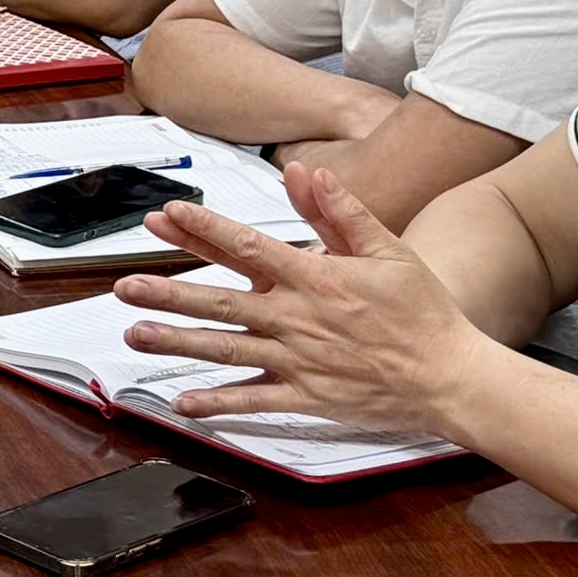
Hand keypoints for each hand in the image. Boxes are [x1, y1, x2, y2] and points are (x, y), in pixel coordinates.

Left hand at [110, 163, 483, 432]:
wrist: (453, 376)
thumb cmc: (423, 311)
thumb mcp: (387, 250)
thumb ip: (340, 212)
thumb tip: (303, 172)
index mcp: (314, 277)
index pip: (247, 247)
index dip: (204, 229)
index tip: (167, 215)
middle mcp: (297, 318)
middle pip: (220, 301)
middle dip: (168, 291)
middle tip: (123, 286)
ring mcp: (299, 361)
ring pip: (226, 349)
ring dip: (177, 342)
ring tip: (134, 335)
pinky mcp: (308, 397)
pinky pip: (255, 402)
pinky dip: (218, 405)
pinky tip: (183, 403)